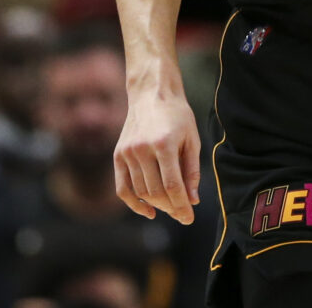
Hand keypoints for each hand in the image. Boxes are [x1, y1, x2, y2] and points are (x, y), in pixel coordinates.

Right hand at [114, 90, 200, 224]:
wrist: (152, 93)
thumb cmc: (178, 115)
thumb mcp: (192, 140)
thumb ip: (191, 171)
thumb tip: (193, 201)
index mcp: (164, 144)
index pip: (173, 186)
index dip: (181, 206)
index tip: (189, 218)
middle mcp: (142, 149)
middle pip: (155, 192)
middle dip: (171, 207)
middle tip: (182, 214)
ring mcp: (127, 153)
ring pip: (140, 192)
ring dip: (156, 205)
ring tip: (171, 208)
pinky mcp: (118, 155)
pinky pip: (122, 187)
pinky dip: (133, 203)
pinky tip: (148, 211)